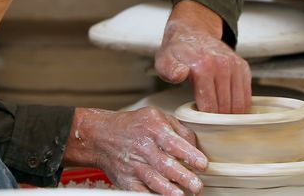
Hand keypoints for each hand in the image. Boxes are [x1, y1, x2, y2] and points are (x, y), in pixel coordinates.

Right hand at [65, 107, 206, 194]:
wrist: (101, 136)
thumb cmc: (132, 126)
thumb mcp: (156, 116)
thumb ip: (179, 129)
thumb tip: (196, 146)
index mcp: (152, 129)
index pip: (173, 143)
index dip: (189, 154)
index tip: (202, 163)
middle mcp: (143, 147)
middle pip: (164, 164)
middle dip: (183, 176)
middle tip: (197, 185)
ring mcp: (134, 165)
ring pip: (152, 179)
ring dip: (168, 190)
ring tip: (181, 195)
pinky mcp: (126, 180)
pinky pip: (138, 191)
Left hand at [154, 0, 251, 113]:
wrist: (192, 32)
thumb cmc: (177, 51)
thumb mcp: (164, 61)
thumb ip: (169, 70)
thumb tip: (180, 74)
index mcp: (203, 66)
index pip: (210, 106)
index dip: (205, 119)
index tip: (200, 122)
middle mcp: (222, 64)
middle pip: (226, 107)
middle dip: (218, 119)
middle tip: (209, 122)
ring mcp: (235, 65)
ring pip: (239, 104)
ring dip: (231, 115)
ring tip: (218, 116)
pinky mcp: (243, 66)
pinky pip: (247, 95)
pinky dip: (240, 105)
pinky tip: (228, 105)